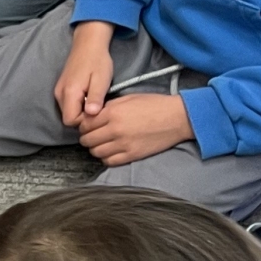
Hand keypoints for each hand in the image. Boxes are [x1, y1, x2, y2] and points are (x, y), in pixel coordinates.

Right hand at [53, 21, 115, 127]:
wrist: (88, 43)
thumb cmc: (97, 61)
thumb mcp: (101, 80)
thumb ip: (95, 98)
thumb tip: (92, 115)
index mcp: (69, 93)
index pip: (70, 120)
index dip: (84, 121)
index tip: (97, 112)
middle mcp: (59, 94)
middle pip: (68, 118)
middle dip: (83, 117)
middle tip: (98, 106)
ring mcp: (58, 91)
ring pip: (68, 112)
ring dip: (81, 111)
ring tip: (94, 99)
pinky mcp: (61, 88)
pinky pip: (67, 105)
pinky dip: (78, 105)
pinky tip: (88, 96)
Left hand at [77, 92, 192, 166]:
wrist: (177, 117)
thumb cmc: (154, 105)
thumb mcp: (127, 99)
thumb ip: (108, 107)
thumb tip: (92, 115)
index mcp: (112, 112)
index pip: (85, 124)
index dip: (83, 126)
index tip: (87, 126)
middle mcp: (115, 129)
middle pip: (87, 140)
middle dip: (87, 137)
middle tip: (92, 135)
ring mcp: (124, 144)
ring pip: (96, 152)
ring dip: (95, 148)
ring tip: (102, 144)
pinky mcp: (132, 155)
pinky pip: (109, 161)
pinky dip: (106, 158)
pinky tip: (111, 152)